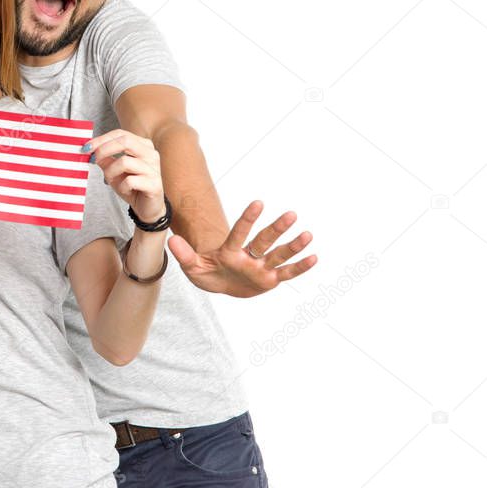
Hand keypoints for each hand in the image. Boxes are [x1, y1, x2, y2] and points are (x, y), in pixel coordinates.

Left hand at [87, 130, 164, 222]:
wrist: (147, 208)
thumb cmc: (131, 186)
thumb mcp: (113, 170)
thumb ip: (104, 159)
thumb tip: (89, 149)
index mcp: (143, 145)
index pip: (120, 134)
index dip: (101, 139)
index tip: (86, 148)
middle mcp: (151, 154)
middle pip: (125, 141)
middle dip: (104, 149)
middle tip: (93, 159)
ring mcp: (154, 168)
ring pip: (125, 162)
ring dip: (111, 172)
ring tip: (112, 181)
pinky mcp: (154, 184)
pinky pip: (130, 181)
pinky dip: (122, 186)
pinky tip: (126, 190)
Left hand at [167, 200, 317, 297]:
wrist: (219, 285)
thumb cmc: (207, 273)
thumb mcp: (192, 267)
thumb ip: (184, 255)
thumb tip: (172, 240)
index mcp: (230, 251)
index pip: (239, 233)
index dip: (247, 219)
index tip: (258, 203)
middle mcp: (248, 255)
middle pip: (264, 240)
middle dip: (277, 229)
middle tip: (291, 214)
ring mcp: (260, 267)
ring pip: (278, 254)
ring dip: (292, 246)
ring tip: (307, 235)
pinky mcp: (269, 279)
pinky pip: (286, 273)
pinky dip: (299, 267)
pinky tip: (314, 258)